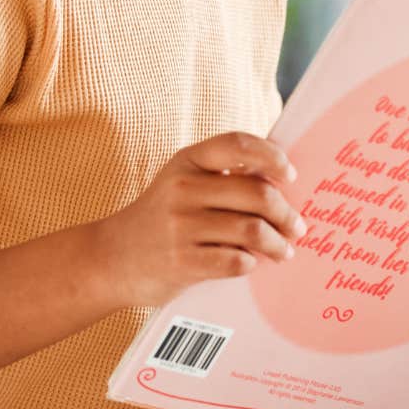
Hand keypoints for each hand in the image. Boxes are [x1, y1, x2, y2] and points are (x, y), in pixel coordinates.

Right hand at [93, 131, 307, 308]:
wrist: (110, 259)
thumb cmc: (160, 218)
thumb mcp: (182, 183)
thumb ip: (223, 178)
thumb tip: (282, 184)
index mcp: (187, 161)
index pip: (238, 145)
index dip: (272, 157)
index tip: (290, 175)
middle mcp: (183, 188)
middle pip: (257, 193)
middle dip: (287, 213)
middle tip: (298, 226)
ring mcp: (180, 226)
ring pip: (252, 230)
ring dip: (277, 243)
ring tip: (284, 250)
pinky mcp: (181, 262)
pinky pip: (236, 262)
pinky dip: (251, 264)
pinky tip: (251, 264)